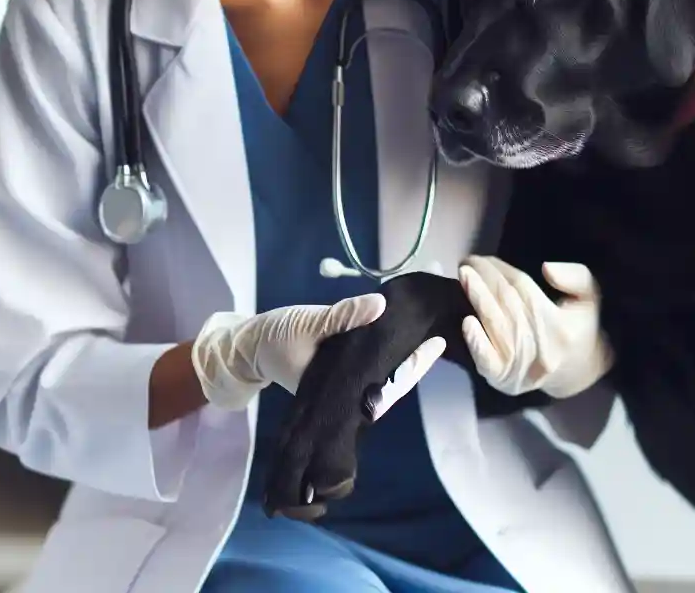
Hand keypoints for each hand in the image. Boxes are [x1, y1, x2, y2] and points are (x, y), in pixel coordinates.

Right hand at [191, 293, 445, 413]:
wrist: (250, 346)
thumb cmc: (276, 340)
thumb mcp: (308, 323)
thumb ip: (342, 315)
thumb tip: (379, 304)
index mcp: (345, 389)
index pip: (391, 383)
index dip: (416, 365)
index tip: (438, 344)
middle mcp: (351, 388)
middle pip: (394, 378)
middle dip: (419, 358)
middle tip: (443, 331)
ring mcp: (348, 377)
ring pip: (385, 368)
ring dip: (406, 351)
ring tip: (429, 327)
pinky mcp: (343, 363)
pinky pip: (373, 357)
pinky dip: (389, 343)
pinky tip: (403, 328)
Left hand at [458, 255, 612, 398]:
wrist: (575, 373)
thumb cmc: (578, 328)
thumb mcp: (590, 298)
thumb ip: (576, 277)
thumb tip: (547, 268)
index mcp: (560, 325)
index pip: (524, 289)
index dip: (502, 270)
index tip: (485, 257)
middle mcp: (540, 346)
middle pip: (506, 304)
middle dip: (484, 279)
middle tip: (467, 261)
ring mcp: (521, 366)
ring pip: (494, 325)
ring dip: (476, 298)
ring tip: (464, 277)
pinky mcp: (504, 380)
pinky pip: (487, 361)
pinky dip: (476, 342)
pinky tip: (466, 323)